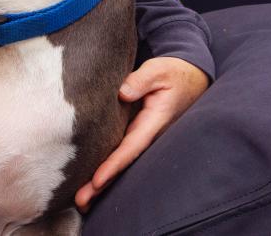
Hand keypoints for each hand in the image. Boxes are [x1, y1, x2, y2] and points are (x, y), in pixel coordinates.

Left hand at [75, 56, 209, 211]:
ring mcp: (143, 135)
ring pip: (121, 161)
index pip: (131, 147)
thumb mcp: (159, 71)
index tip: (97, 180)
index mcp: (155, 122)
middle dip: (103, 183)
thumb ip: (141, 80)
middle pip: (123, 162)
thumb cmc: (173, 73)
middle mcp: (149, 134)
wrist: (189, 76)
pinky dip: (108, 166)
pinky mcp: (137, 131)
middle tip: (81, 200)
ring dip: (102, 180)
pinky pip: (121, 151)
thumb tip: (122, 92)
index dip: (114, 164)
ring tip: (81, 199)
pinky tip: (90, 178)